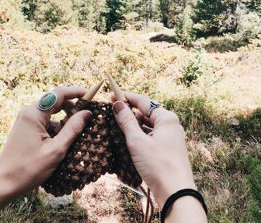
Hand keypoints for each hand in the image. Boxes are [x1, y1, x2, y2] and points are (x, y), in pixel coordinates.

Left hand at [0, 85, 91, 195]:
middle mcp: (29, 112)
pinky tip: (62, 137)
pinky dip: (55, 124)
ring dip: (64, 115)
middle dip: (72, 104)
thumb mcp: (56, 150)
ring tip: (77, 127)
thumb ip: (73, 129)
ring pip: (50, 110)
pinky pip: (44, 119)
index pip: (59, 94)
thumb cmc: (28, 169)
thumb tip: (87, 113)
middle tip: (87, 113)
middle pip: (54, 100)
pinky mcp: (25, 128)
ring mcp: (25, 119)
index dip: (76, 92)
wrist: (3, 184)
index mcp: (34, 114)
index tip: (90, 95)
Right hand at [112, 93, 195, 208]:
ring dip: (134, 125)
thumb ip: (126, 121)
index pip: (144, 101)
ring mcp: (171, 138)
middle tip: (113, 112)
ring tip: (118, 126)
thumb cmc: (158, 165)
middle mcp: (171, 125)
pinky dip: (141, 136)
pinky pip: (152, 136)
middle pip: (147, 113)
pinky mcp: (169, 149)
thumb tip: (117, 104)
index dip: (126, 98)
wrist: (176, 194)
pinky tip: (130, 140)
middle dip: (130, 112)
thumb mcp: (137, 141)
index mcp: (167, 118)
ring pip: (149, 125)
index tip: (112, 95)